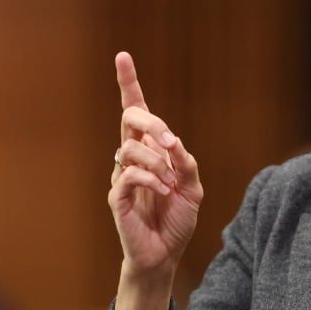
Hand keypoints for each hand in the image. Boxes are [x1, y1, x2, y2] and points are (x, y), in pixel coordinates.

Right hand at [108, 51, 203, 274]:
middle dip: (152, 122)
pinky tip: (162, 191)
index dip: (129, 83)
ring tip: (170, 184)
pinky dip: (150, 179)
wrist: (166, 253)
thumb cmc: (177, 218)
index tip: (123, 56)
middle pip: (132, 118)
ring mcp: (121, 174)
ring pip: (131, 147)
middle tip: (171, 142)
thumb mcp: (193, 187)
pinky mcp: (116, 196)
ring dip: (158, 163)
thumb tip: (174, 141)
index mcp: (151, 150)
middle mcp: (132, 156)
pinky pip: (127, 174)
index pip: (137, 111)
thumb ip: (186, 162)